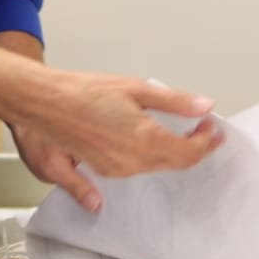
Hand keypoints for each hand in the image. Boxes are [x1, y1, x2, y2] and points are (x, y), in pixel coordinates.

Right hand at [8, 74, 225, 212]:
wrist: (45, 103)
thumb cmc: (83, 92)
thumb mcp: (135, 88)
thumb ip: (174, 101)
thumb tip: (203, 105)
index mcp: (145, 140)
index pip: (189, 152)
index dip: (207, 142)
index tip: (213, 129)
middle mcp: (133, 161)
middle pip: (176, 163)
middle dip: (195, 148)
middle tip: (204, 131)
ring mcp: (117, 169)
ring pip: (157, 166)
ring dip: (173, 153)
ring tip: (181, 134)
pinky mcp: (103, 170)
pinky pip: (137, 168)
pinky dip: (151, 157)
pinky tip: (149, 140)